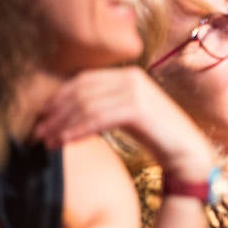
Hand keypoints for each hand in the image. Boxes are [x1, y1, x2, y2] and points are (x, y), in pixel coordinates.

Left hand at [32, 66, 213, 181]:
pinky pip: (97, 119)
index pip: (83, 80)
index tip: (42, 116)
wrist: (189, 152)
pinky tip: (65, 142)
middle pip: (81, 92)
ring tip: (48, 141)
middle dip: (56, 113)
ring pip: (86, 106)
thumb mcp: (127, 114)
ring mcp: (136, 91)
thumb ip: (104, 105)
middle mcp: (131, 77)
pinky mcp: (138, 109)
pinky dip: (77, 130)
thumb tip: (67, 110)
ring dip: (62, 125)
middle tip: (38, 131)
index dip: (58, 97)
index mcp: (128, 74)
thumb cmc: (157, 137)